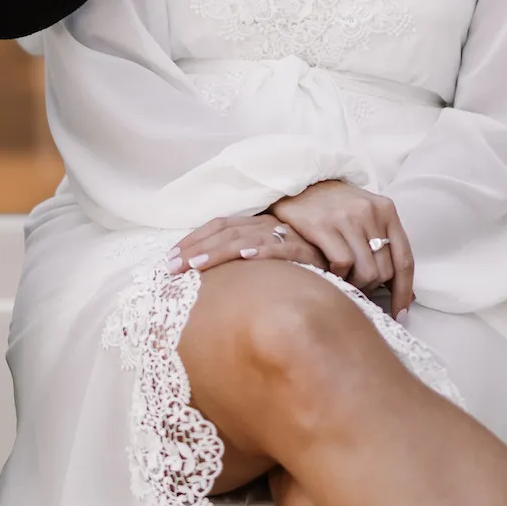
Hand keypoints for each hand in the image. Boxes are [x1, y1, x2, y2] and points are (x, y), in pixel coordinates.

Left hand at [166, 212, 323, 274]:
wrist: (339, 274)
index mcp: (255, 226)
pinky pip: (283, 248)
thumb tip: (196, 279)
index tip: (167, 260)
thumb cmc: (294, 275)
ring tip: (196, 266)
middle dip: (195, 249)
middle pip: (226, 231)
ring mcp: (287, 236)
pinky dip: (263, 252)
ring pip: (247, 238)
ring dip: (220, 251)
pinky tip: (246, 258)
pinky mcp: (307, 251)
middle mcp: (268, 226)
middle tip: (172, 267)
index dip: (192, 240)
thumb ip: (235, 268)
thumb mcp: (260, 269)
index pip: (218, 226)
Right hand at [271, 182, 414, 316]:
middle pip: (385, 271)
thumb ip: (382, 242)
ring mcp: (347, 218)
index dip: (404, 292)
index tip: (401, 314)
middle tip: (359, 290)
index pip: (405, 260)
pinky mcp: (322, 225)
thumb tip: (403, 289)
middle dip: (373, 289)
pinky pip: (342, 263)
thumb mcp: (365, 214)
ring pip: (365, 271)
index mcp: (386, 211)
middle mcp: (370, 213)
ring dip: (355, 285)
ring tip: (345, 281)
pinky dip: (338, 275)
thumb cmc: (334, 205)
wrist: (298, 181)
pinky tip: (330, 271)